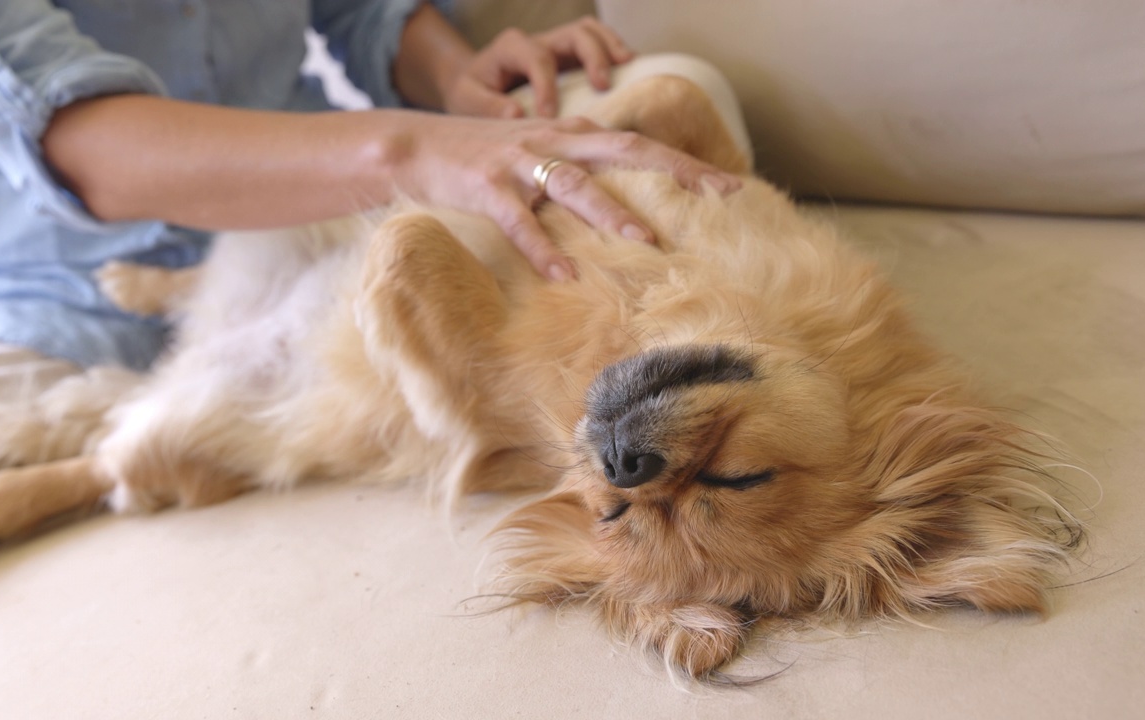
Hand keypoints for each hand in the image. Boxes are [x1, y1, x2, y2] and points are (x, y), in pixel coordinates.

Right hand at [390, 112, 740, 280]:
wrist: (413, 145)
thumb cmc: (483, 159)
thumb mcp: (539, 156)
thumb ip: (581, 171)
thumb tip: (627, 205)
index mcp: (573, 136)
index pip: (641, 145)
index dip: (686, 164)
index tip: (732, 187)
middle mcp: (554, 142)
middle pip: (626, 151)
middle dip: (675, 173)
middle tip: (718, 200)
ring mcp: (520, 162)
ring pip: (576, 184)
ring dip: (611, 212)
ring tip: (646, 241)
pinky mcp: (486, 187)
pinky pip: (519, 220)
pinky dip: (542, 249)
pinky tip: (564, 277)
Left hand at [443, 17, 635, 118]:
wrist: (474, 85)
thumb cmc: (472, 94)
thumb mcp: (467, 100)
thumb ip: (487, 106)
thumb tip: (516, 115)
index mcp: (511, 48)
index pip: (537, 59)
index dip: (546, 86)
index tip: (550, 116)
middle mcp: (538, 41)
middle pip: (572, 34)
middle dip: (591, 55)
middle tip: (603, 85)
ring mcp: (557, 47)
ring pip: (589, 32)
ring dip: (610, 46)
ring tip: (628, 65)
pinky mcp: (571, 59)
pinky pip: (598, 44)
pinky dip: (614, 51)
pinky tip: (629, 70)